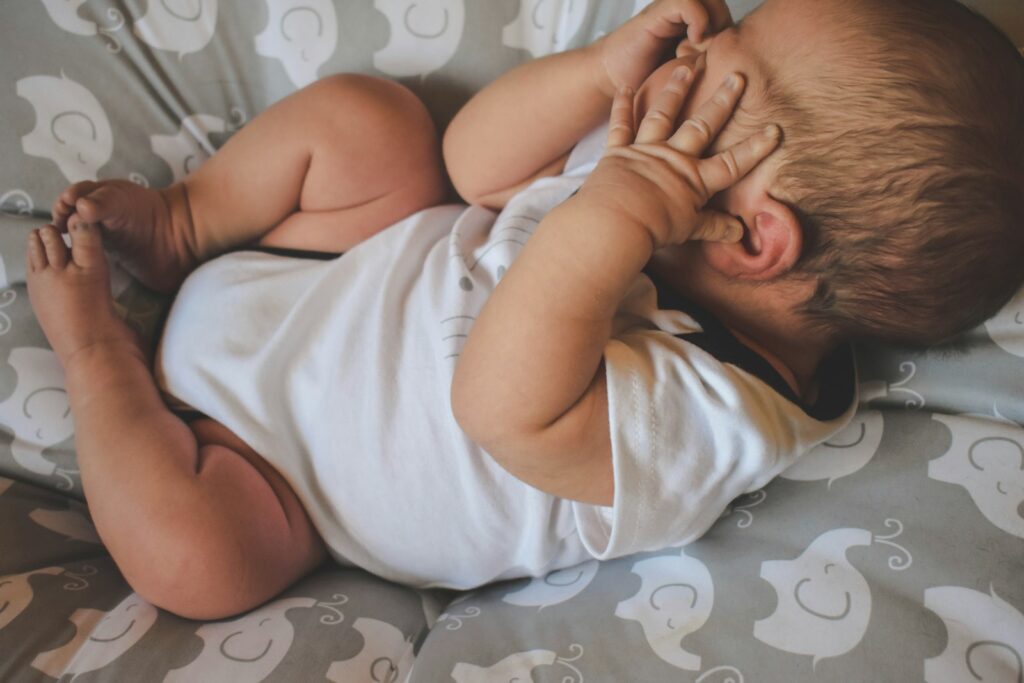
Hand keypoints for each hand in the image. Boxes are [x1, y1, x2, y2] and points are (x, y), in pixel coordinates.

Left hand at [573, 66, 780, 249]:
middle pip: (702, 126)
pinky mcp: (618, 151)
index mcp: (694, 180)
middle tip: (737, 77)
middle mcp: (673, 159)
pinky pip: (620, 125)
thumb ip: (714, 227)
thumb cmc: (653, 230)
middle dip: (722, 101)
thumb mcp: (688, 230)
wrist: (615, 224)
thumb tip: (738, 233)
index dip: (755, 148)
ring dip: (675, 90)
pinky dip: (621, 105)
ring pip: (663, 115)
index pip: (732, 163)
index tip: (774, 130)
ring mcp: (645, 151)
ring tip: (685, 69)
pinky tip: (625, 86)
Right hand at [589, 0, 731, 97]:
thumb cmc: (646, 85)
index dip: (733, 34)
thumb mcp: (689, 78)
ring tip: (706, 44)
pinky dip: (698, 19)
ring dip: (715, 19)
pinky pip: (687, 2)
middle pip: (719, 4)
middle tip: (718, 49)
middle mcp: (682, 14)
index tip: (726, 59)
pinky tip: (693, 41)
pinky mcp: (656, 14)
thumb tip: (741, 77)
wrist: (611, 82)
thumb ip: (709, 69)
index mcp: (691, 27)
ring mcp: (670, 11)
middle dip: (726, 24)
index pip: (725, 16)